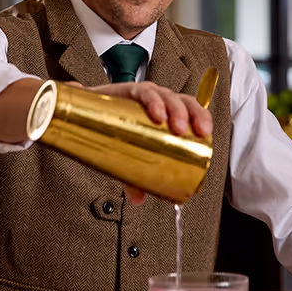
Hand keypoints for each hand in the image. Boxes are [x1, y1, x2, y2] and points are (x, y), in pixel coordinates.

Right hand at [91, 81, 212, 205]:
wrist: (85, 114)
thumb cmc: (115, 130)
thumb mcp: (126, 156)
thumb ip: (133, 177)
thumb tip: (138, 199)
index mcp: (167, 114)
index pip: (191, 110)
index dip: (202, 118)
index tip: (205, 134)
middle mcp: (160, 101)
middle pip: (184, 102)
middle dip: (192, 115)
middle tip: (192, 132)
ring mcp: (145, 95)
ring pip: (167, 95)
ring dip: (174, 109)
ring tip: (174, 126)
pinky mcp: (128, 91)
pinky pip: (145, 92)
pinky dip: (153, 101)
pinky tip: (156, 114)